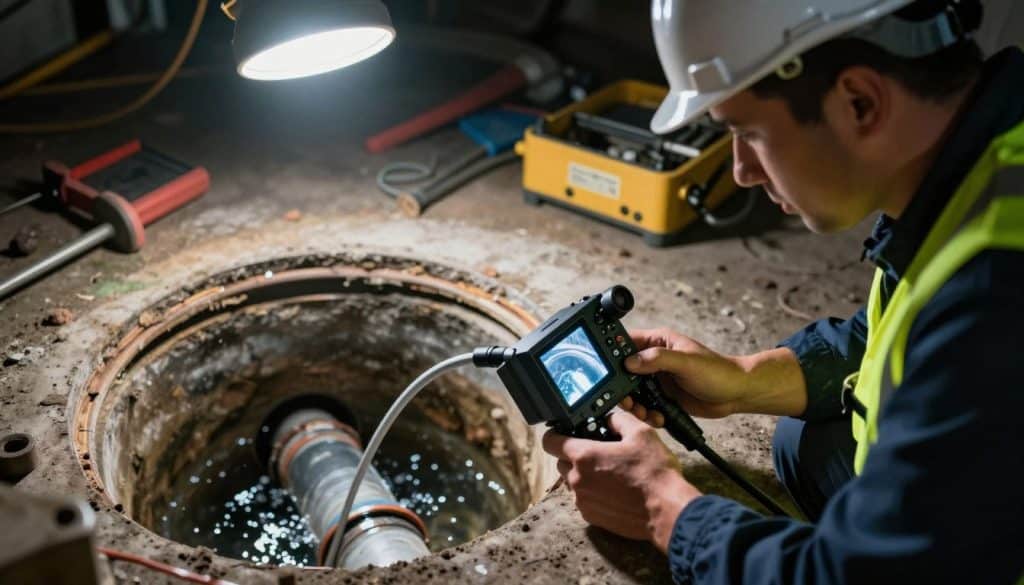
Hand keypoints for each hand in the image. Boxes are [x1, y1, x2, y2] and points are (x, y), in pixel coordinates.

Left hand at [542, 410, 701, 552]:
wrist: (667, 511)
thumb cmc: (654, 473)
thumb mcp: (641, 433)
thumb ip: (619, 419)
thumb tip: (609, 418)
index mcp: (584, 456)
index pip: (550, 442)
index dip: (556, 434)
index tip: (565, 433)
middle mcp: (577, 480)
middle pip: (560, 462)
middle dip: (573, 455)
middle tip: (596, 451)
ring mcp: (583, 501)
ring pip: (572, 482)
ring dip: (583, 475)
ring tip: (609, 471)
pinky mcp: (591, 517)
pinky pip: (583, 499)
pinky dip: (592, 492)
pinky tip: (614, 489)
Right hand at [619, 328, 750, 419]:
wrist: (737, 394)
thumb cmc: (718, 371)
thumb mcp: (686, 362)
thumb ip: (657, 359)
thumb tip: (630, 362)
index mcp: (658, 342)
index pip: (626, 342)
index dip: (613, 353)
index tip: (607, 369)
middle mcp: (655, 361)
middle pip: (625, 372)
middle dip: (623, 388)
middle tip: (627, 400)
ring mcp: (658, 380)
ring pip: (634, 392)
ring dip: (636, 405)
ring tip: (644, 412)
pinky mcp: (664, 398)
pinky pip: (647, 406)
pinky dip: (648, 414)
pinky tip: (659, 417)